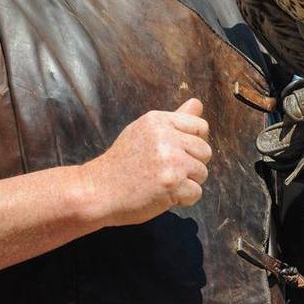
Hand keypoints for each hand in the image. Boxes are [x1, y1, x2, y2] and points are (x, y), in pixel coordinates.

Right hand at [81, 98, 211, 226]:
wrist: (97, 190)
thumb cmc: (122, 162)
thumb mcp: (144, 131)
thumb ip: (174, 119)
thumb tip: (198, 104)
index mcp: (159, 120)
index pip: (200, 127)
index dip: (194, 144)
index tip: (176, 153)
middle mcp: (166, 137)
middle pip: (205, 151)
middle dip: (192, 165)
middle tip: (167, 171)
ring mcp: (170, 160)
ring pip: (202, 172)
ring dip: (187, 183)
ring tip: (163, 183)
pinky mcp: (171, 183)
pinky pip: (196, 193)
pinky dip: (182, 199)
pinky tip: (162, 195)